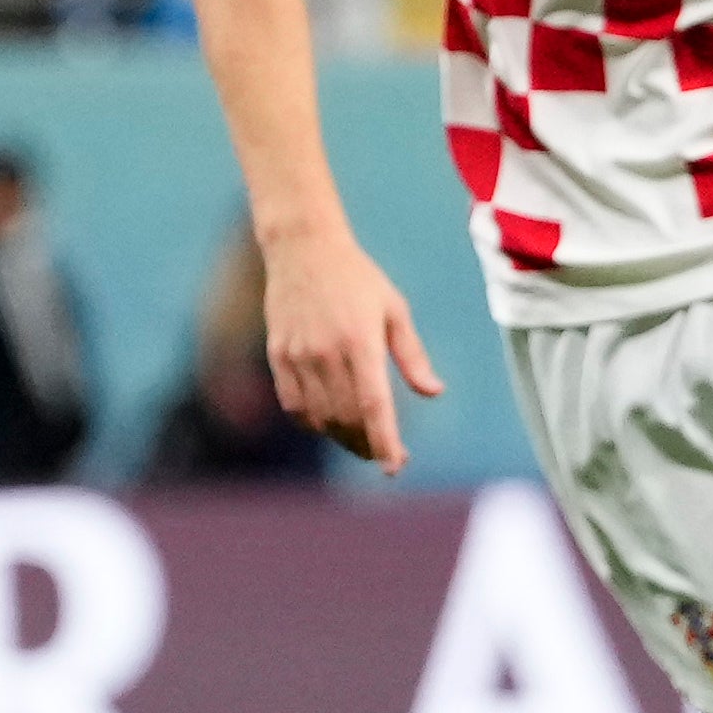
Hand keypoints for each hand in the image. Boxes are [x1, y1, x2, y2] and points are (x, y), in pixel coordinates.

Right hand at [258, 221, 441, 470]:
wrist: (303, 247)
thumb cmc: (358, 277)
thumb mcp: (394, 309)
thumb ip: (412, 355)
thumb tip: (434, 392)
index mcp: (361, 341)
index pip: (374, 406)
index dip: (385, 441)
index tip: (395, 466)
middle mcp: (327, 352)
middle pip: (348, 418)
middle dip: (368, 445)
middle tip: (387, 456)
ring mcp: (299, 354)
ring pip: (321, 417)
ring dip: (343, 438)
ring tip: (361, 441)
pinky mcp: (278, 355)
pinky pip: (294, 405)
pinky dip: (313, 423)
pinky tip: (329, 423)